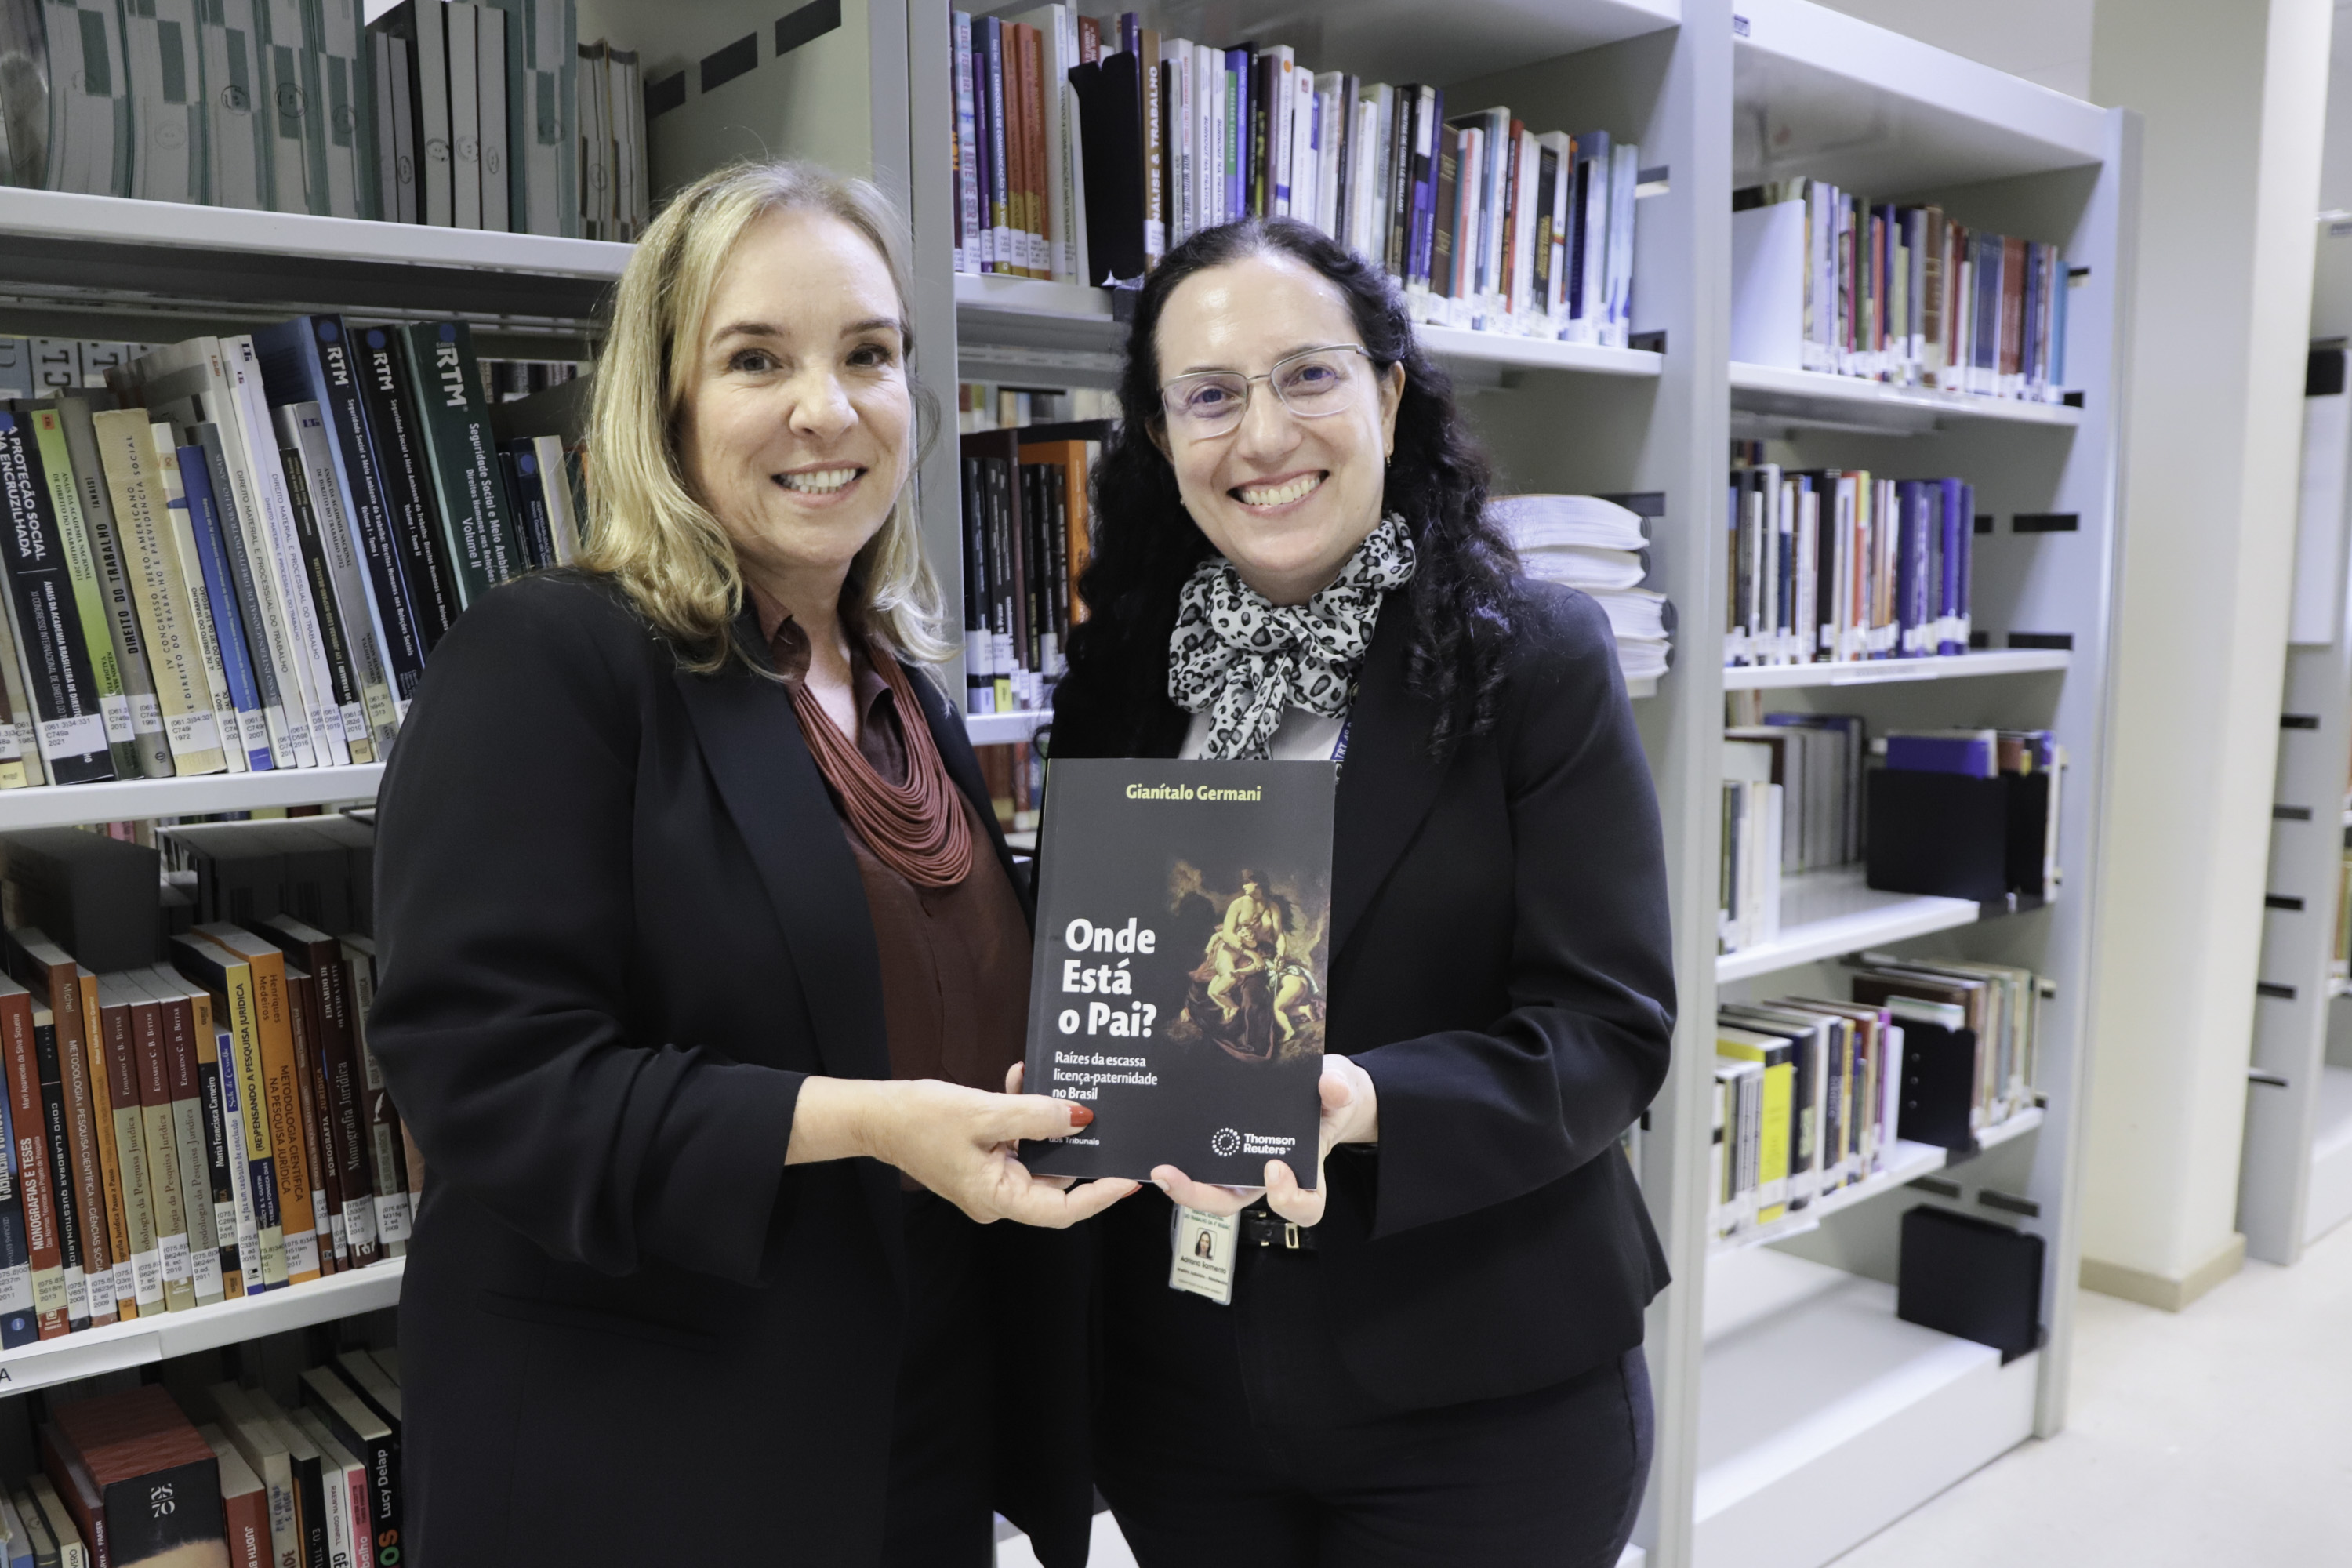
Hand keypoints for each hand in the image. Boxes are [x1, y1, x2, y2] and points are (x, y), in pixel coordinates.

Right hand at [789, 1072, 1138, 1227]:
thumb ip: (1035, 1116)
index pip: (1062, 1210)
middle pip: (1054, 1179)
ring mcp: (990, 1178)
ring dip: (1046, 1119)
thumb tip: (1081, 1118)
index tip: (1129, 1176)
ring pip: (1038, 1155)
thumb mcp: (984, 1112)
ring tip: (1050, 1083)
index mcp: (997, 1199)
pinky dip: (1023, 1113)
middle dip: (1075, 1142)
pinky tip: (1021, 1079)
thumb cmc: (920, 1119)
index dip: (1100, 1195)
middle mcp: (997, 1196)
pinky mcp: (983, 1158)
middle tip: (1101, 1113)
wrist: (876, 1115)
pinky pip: (1017, 1140)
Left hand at [1150, 1054, 1378, 1227]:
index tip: (1274, 1167)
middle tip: (1173, 1177)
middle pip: (1234, 1203)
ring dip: (1183, 1184)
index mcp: (1304, 1171)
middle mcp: (1267, 1175)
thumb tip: (1332, 1086)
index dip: (1287, 1199)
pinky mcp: (1222, 1145)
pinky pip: (1201, 1160)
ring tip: (1160, 1167)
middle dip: (1201, 1196)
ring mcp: (1241, 1163)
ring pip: (1211, 1189)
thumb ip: (1340, 1087)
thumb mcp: (1343, 1087)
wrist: (1319, 1086)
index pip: (1303, 1206)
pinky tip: (1163, 1140)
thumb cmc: (1330, 1096)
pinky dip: (1181, 1157)